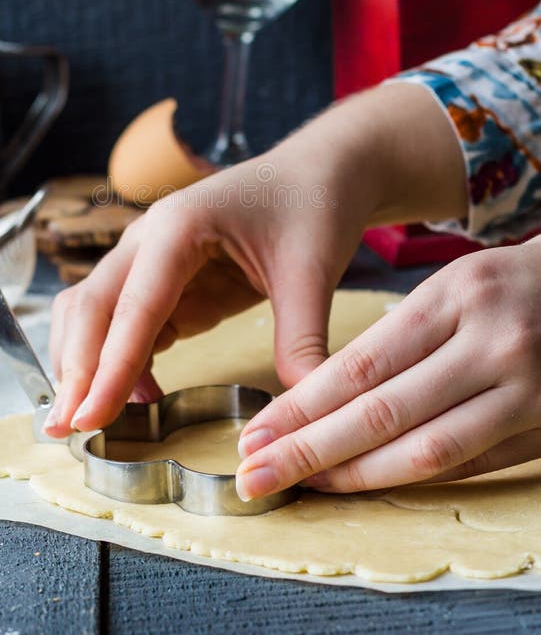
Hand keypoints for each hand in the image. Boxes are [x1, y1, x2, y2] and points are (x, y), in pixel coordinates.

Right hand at [45, 82, 465, 438]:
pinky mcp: (164, 278)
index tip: (87, 417)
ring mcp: (151, 256)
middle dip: (75, 369)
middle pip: (92, 306)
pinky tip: (140, 394)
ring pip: (94, 312)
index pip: (134, 307)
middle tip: (63, 429)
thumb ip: (300, 340)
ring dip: (85, 363)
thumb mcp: (312, 271)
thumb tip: (297, 415)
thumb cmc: (312, 206)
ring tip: (93, 419)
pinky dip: (118, 358)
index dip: (109, 367)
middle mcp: (150, 237)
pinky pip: (125, 321)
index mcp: (179, 226)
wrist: (317, 172)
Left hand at [236, 238, 540, 499]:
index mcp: (456, 297)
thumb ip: (395, 339)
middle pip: (384, 414)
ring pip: (428, 452)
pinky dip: (415, 478)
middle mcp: (491, 345)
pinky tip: (370, 483)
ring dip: (357, 477)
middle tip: (255, 475)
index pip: (362, 366)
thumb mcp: (448, 285)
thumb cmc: (505, 283)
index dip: (301, 408)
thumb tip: (320, 397)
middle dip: (310, 451)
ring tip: (305, 486)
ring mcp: (526, 392)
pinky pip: (470, 465)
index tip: (256, 434)